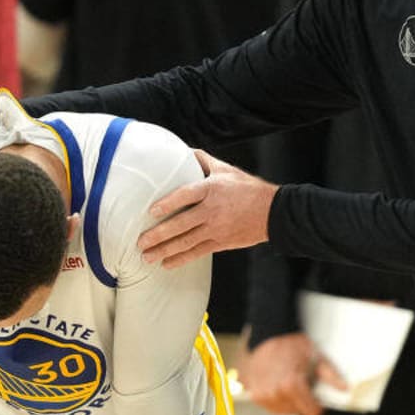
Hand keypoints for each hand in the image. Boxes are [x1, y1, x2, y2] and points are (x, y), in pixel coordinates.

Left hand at [139, 150, 275, 268]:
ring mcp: (216, 229)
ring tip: (146, 256)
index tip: (151, 211)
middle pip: (182, 224)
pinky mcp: (221, 242)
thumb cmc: (248, 188)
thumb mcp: (226, 169)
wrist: (273, 212)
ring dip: (165, 250)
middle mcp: (212, 210)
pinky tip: (166, 263)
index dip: (168, 204)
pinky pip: (197, 252)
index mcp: (212, 189)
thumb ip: (203, 160)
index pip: (186, 196)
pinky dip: (181, 259)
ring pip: (186, 242)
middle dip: (159, 235)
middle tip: (140, 242)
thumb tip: (183, 151)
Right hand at [237, 333, 346, 414]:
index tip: (316, 395)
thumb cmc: (291, 345)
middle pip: (298, 412)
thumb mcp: (317, 358)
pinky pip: (273, 407)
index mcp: (291, 385)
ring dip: (290, 402)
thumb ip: (332, 376)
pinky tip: (279, 385)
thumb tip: (344, 388)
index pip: (312, 413)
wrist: (269, 336)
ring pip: (285, 411)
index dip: (318, 405)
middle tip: (302, 383)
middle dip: (303, 401)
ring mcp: (264, 395)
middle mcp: (275, 393)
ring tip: (289, 382)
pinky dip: (278, 400)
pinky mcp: (256, 396)